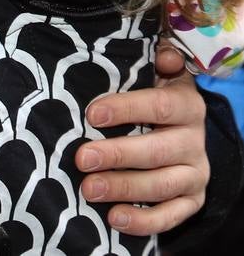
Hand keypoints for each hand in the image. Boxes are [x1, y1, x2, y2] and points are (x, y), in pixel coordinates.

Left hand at [75, 46, 208, 235]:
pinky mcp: (193, 200)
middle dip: (116, 155)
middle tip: (81, 158)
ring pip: (161, 186)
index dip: (126, 109)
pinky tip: (115, 218)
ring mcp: (196, 173)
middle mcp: (195, 140)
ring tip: (88, 189)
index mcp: (187, 105)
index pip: (159, 106)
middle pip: (156, 151)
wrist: (180, 128)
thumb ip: (161, 59)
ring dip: (123, 189)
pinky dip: (144, 222)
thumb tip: (166, 55)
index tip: (91, 114)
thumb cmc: (154, 95)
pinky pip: (171, 216)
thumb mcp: (159, 73)